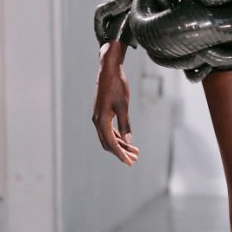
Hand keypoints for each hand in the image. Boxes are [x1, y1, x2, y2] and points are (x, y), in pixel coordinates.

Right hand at [92, 41, 138, 165]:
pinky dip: (117, 136)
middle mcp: (97, 120)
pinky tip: (126, 140)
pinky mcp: (102, 113)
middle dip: (121, 152)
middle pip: (108, 143)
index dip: (121, 155)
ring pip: (108, 137)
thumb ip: (125, 124)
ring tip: (134, 151)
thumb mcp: (124, 105)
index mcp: (101, 120)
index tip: (130, 163)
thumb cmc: (117, 85)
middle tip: (135, 159)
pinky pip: (108, 130)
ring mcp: (98, 117)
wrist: (108, 69)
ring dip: (120, 145)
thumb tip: (129, 141)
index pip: (111, 144)